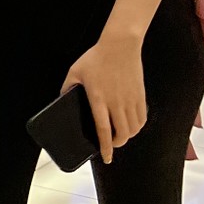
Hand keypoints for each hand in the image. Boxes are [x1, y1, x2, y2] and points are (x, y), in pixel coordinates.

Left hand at [62, 36, 146, 163]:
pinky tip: (131, 126)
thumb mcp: (74, 72)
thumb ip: (67, 88)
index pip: (104, 130)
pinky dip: (137, 127)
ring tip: (120, 137)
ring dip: (127, 137)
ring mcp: (130, 99)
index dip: (105, 147)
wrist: (120, 46)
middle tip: (110, 145)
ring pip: (134, 129)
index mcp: (99, 98)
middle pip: (122, 134)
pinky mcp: (140, 96)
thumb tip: (62, 100)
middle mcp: (116, 102)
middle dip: (116, 145)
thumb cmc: (95, 58)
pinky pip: (142, 118)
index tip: (105, 157)